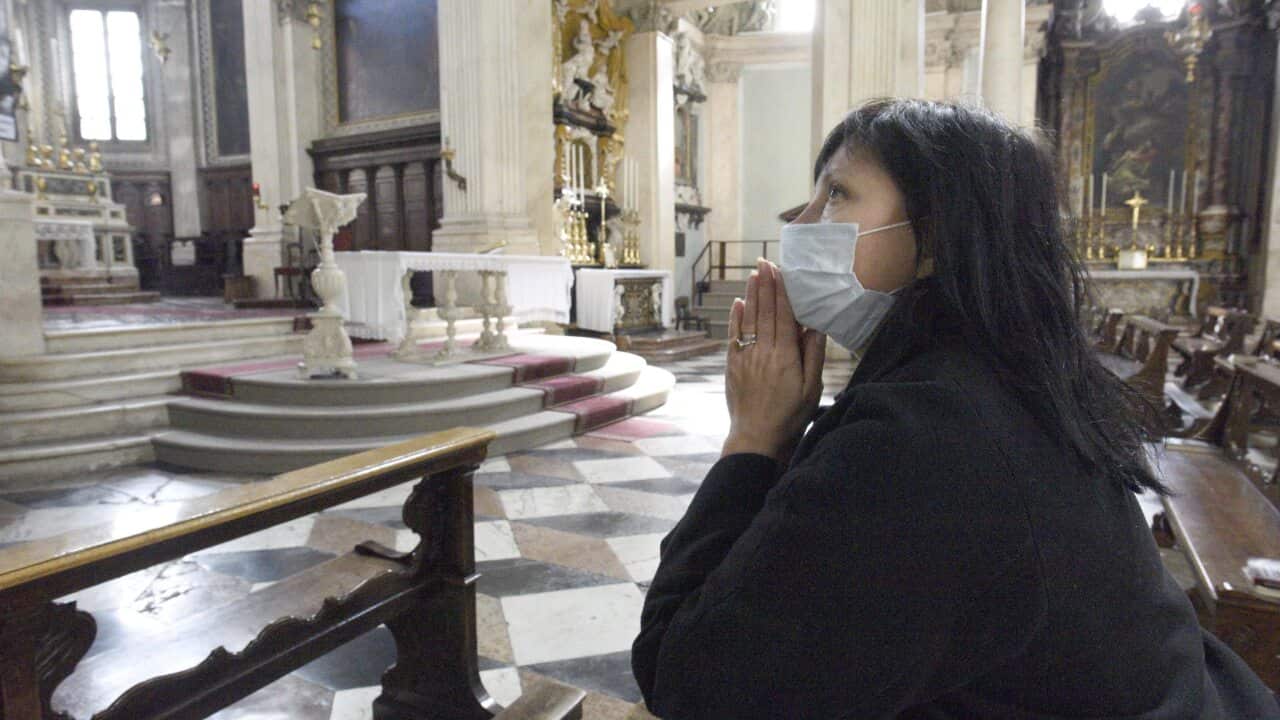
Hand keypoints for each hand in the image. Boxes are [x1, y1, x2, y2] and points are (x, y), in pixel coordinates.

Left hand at [722, 259, 825, 459]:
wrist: (756, 438)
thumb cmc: (789, 416)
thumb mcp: (811, 388)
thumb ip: (812, 355)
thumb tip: (814, 326)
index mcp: (785, 356)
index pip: (782, 315)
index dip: (780, 291)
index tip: (778, 271)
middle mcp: (763, 352)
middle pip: (764, 311)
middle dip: (764, 285)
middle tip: (764, 263)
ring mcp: (745, 358)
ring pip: (748, 320)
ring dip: (750, 295)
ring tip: (753, 275)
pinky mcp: (733, 367)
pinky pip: (734, 336)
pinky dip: (735, 318)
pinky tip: (738, 304)